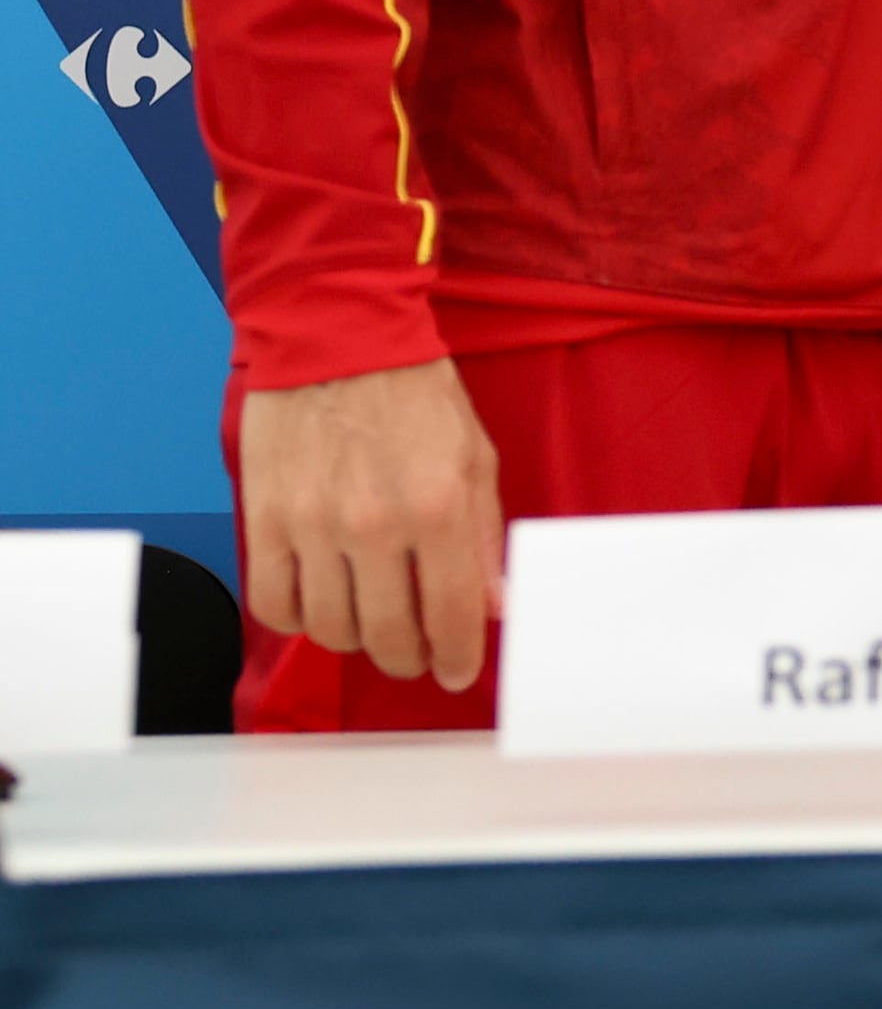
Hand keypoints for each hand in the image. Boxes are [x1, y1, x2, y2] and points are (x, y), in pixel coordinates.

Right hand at [238, 356, 504, 690]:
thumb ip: (482, 535)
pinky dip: (297, 619)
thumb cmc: (414, 392)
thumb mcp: (475, 455)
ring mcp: (311, 526)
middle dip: (408, 658)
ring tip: (371, 625)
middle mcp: (373, 526)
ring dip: (355, 641)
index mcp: (436, 508)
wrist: (335, 336)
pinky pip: (273, 603)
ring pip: (328, 629)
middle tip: (416, 655)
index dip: (456, 657)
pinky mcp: (262, 519)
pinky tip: (320, 604)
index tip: (458, 672)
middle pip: (386, 635)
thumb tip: (492, 605)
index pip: (449, 615)